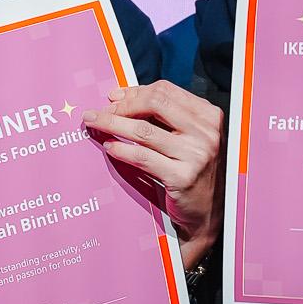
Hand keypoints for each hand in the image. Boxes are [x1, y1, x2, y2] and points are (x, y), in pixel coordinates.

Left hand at [83, 80, 223, 269]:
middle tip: (99, 112)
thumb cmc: (191, 169)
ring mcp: (196, 155)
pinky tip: (109, 147)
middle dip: (122, 106)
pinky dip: (121, 150)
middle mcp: (206, 132)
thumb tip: (119, 97)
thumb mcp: (187, 137)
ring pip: (143, 130)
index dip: (135, 92)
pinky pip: (143, 158)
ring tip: (93, 123)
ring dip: (112, 124)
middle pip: (155, 104)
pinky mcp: (182, 177)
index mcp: (209, 116)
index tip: (113, 98)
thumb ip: (162, 117)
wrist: (208, 212)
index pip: (165, 91)